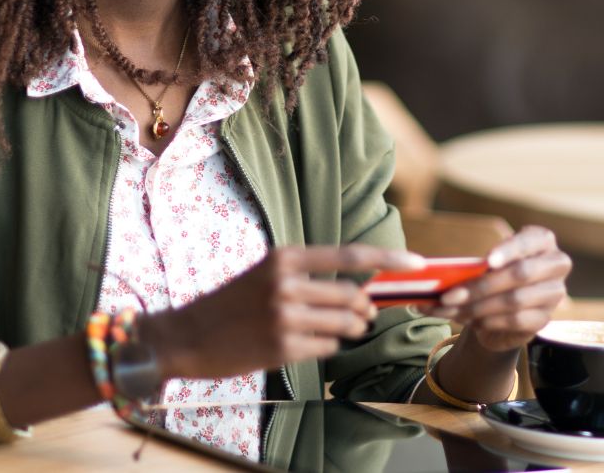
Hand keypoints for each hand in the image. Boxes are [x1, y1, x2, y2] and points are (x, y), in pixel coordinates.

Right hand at [147, 244, 423, 380]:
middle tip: (363, 315)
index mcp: (285, 257)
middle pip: (353, 296)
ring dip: (351, 329)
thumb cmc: (232, 303)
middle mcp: (286, 284)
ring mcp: (284, 318)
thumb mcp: (267, 273)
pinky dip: (327, 346)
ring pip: (346, 325)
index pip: (350, 254)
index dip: (389, 257)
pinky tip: (306, 343)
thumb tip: (361, 292)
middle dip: (365, 309)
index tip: (418, 263)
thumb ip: (309, 275)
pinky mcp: (282, 349)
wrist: (186, 336)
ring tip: (339, 328)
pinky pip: (327, 348)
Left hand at [430, 226, 571, 351]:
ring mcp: (554, 293)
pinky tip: (471, 320)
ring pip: (515, 300)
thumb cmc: (494, 276)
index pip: (529, 241)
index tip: (487, 261)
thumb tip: (438, 276)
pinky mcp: (545, 319)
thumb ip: (473, 267)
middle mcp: (556, 264)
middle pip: (520, 273)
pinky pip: (515, 320)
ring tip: (451, 310)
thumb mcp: (486, 265)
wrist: (503, 308)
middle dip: (481, 285)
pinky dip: (488, 321)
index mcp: (542, 240)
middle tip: (448, 295)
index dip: (509, 250)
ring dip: (477, 307)